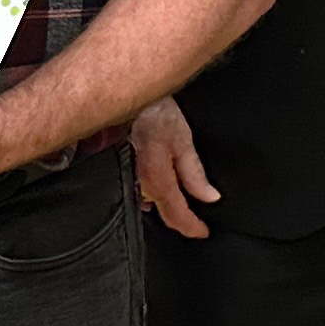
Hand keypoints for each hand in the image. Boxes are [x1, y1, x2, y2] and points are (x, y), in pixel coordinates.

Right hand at [131, 95, 220, 238]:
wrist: (124, 93)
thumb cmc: (152, 111)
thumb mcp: (182, 140)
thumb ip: (194, 173)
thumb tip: (209, 197)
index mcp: (155, 179)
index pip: (176, 214)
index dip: (192, 227)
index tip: (202, 232)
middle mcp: (136, 183)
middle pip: (160, 212)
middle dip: (177, 219)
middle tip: (194, 222)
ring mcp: (123, 177)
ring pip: (145, 201)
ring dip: (161, 205)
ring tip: (178, 206)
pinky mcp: (115, 168)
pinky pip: (132, 188)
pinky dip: (146, 191)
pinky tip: (153, 186)